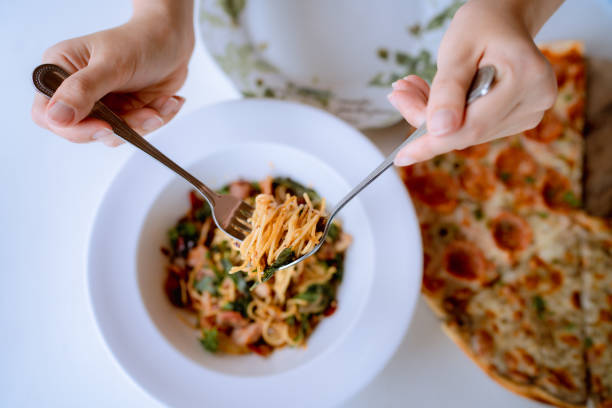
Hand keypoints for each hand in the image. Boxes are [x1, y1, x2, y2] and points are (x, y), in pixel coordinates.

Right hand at [31, 1, 193, 145]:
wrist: (173, 42)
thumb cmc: (140, 42)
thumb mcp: (112, 64)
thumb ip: (83, 90)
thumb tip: (57, 116)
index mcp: (61, 70)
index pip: (48, 114)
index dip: (72, 128)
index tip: (104, 127)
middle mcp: (77, 91)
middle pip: (82, 131)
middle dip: (120, 127)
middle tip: (147, 114)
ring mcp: (101, 105)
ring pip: (113, 136)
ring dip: (143, 123)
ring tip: (162, 102)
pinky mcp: (123, 113)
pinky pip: (135, 132)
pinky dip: (155, 119)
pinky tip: (167, 101)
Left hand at [388, 0, 562, 165]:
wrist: (502, 20)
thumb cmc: (482, 26)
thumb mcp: (457, 51)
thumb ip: (447, 91)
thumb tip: (439, 131)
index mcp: (527, 78)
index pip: (473, 126)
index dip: (433, 143)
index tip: (402, 156)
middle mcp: (536, 100)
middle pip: (469, 131)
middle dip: (427, 121)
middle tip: (398, 95)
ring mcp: (529, 112)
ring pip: (468, 132)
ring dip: (433, 117)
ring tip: (411, 89)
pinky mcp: (518, 118)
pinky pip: (474, 127)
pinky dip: (447, 116)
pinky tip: (431, 96)